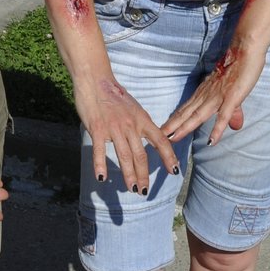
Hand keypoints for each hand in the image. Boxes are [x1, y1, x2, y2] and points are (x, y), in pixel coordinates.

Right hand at [74, 75, 177, 192]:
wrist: (95, 79)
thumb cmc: (113, 94)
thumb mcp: (133, 107)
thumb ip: (139, 123)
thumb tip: (148, 136)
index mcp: (142, 119)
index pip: (160, 141)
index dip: (168, 157)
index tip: (174, 170)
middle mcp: (131, 125)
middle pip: (141, 155)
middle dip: (144, 175)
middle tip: (144, 191)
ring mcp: (114, 128)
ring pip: (125, 156)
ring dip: (129, 175)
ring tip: (132, 189)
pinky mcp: (97, 129)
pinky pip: (100, 151)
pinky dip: (101, 165)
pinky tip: (102, 178)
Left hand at [162, 44, 265, 145]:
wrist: (245, 49)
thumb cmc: (238, 67)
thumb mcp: (233, 93)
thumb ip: (233, 111)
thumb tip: (234, 126)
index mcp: (204, 93)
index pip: (186, 109)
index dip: (174, 120)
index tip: (162, 131)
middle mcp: (207, 95)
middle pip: (186, 113)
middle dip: (172, 126)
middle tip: (158, 138)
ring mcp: (218, 96)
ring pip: (198, 115)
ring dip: (185, 127)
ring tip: (172, 139)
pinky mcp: (232, 97)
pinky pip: (224, 115)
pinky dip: (217, 128)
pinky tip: (212, 141)